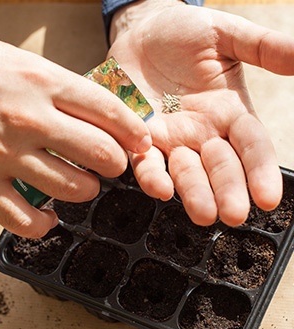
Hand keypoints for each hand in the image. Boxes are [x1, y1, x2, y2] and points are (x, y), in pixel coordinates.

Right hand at [0, 24, 150, 237]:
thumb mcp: (9, 60)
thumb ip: (51, 86)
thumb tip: (86, 110)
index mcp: (39, 81)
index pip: (108, 111)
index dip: (133, 132)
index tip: (141, 144)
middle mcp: (28, 118)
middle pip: (101, 154)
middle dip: (115, 165)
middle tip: (110, 166)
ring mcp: (3, 154)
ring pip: (72, 189)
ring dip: (84, 191)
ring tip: (78, 185)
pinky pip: (25, 221)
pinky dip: (43, 225)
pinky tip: (46, 217)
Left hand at [109, 0, 292, 226]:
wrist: (141, 34)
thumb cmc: (184, 33)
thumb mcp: (225, 35)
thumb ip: (260, 47)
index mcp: (229, 113)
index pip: (251, 146)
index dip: (260, 171)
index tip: (268, 198)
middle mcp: (202, 134)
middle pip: (220, 167)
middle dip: (228, 191)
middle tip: (233, 215)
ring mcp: (171, 140)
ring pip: (185, 173)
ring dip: (194, 193)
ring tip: (203, 213)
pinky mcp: (140, 139)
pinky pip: (146, 162)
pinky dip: (152, 176)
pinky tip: (160, 189)